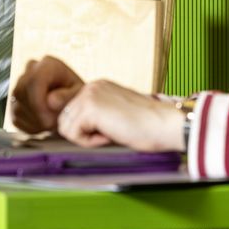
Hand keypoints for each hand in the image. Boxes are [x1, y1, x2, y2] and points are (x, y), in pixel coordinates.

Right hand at [10, 55, 85, 133]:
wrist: (71, 100)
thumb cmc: (77, 96)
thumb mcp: (80, 95)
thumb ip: (67, 97)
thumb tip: (50, 101)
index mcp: (49, 64)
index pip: (33, 81)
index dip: (38, 103)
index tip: (50, 121)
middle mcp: (31, 70)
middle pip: (21, 92)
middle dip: (36, 114)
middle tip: (53, 125)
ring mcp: (20, 84)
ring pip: (17, 106)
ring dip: (34, 122)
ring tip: (52, 124)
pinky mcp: (15, 101)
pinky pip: (15, 117)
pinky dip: (29, 126)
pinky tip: (44, 124)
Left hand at [55, 80, 184, 152]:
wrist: (164, 124)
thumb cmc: (147, 124)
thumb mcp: (115, 113)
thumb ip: (96, 115)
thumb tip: (73, 128)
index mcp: (97, 87)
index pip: (71, 111)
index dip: (83, 128)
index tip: (104, 132)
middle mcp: (91, 86)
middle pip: (64, 118)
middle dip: (82, 132)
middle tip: (108, 134)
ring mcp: (89, 95)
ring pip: (66, 127)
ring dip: (85, 137)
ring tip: (110, 134)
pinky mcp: (90, 108)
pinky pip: (74, 134)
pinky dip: (90, 142)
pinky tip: (110, 136)